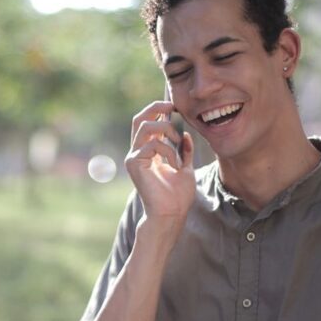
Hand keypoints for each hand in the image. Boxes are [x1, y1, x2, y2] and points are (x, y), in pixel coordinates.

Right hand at [125, 101, 195, 231]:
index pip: (148, 123)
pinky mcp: (134, 163)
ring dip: (166, 129)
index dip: (159, 110)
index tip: (176, 108)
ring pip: (145, 127)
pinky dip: (168, 150)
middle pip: (139, 119)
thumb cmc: (177, 196)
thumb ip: (184, 152)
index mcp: (148, 152)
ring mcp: (134, 157)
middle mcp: (138, 152)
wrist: (171, 214)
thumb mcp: (186, 168)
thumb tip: (186, 135)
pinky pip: (152, 144)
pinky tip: (174, 164)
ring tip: (178, 143)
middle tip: (172, 106)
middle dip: (155, 107)